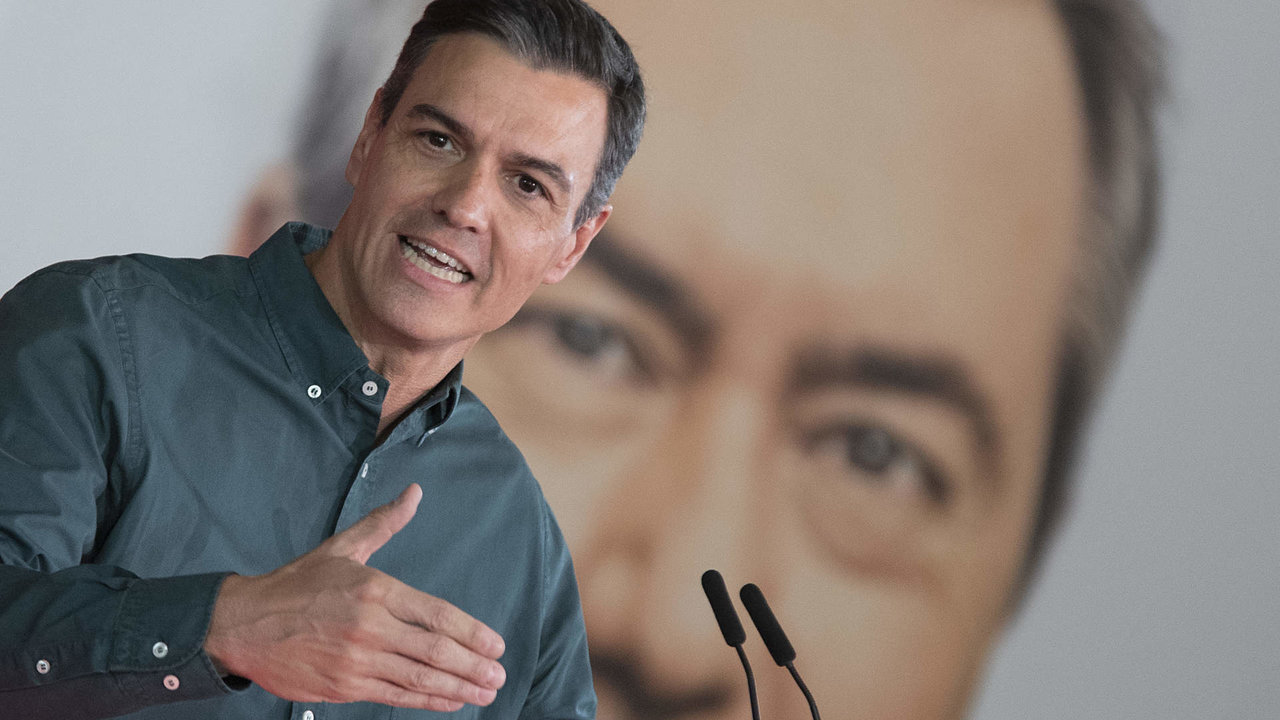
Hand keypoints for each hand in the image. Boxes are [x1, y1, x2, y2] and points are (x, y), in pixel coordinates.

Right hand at [204, 484, 506, 711]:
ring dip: (457, 688)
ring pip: (419, 679)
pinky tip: (449, 701)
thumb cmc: (296, 585)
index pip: (437, 614)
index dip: (472, 633)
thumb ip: (384, 524)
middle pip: (434, 651)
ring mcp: (357, 661)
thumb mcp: (343, 548)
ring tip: (484, 693)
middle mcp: (370, 627)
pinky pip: (395, 697)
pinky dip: (426, 701)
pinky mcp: (343, 687)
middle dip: (473, 666)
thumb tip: (415, 494)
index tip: (496, 645)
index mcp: (375, 590)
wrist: (242, 625)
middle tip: (498, 676)